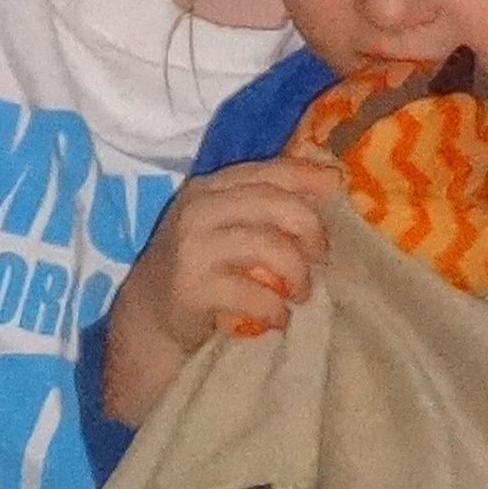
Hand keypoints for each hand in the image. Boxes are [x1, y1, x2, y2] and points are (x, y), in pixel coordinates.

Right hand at [103, 164, 336, 425]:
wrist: (150, 314)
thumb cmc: (201, 266)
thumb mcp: (224, 224)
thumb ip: (262, 202)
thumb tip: (327, 180)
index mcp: (209, 188)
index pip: (267, 171)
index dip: (307, 177)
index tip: (337, 188)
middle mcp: (198, 210)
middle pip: (274, 204)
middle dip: (310, 229)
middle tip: (321, 256)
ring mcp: (192, 248)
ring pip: (269, 246)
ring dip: (298, 273)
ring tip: (301, 293)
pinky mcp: (192, 288)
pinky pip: (252, 293)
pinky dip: (275, 308)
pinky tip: (279, 318)